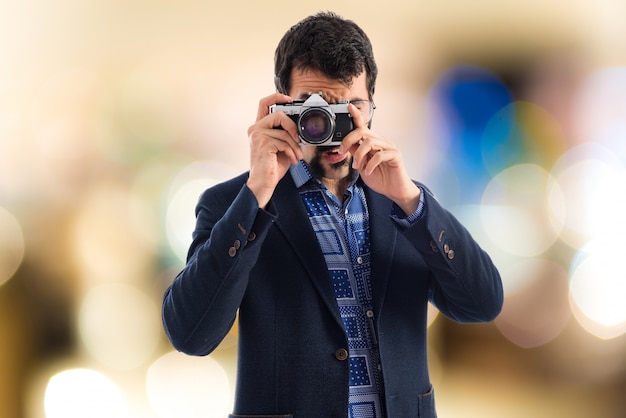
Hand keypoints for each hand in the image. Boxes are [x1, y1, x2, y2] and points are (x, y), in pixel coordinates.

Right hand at [246, 93, 302, 208]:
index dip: (277, 97)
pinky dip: (291, 153)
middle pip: (279, 114)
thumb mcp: (280, 146)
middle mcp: (255, 129)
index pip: (264, 103)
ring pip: (284, 132)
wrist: (263, 184)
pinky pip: (284, 143)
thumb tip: (299, 127)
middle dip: (293, 127)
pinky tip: (291, 161)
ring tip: (296, 156)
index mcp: (258, 127)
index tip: (289, 99)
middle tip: (299, 139)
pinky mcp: (263, 144)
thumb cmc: (271, 167)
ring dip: (295, 146)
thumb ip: (284, 134)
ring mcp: (258, 136)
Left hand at [338, 104, 420, 214]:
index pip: (363, 127)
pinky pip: (380, 155)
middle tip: (342, 152)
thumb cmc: (380, 178)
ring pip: (370, 142)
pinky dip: (370, 164)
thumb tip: (346, 145)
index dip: (357, 116)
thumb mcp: (362, 166)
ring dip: (359, 155)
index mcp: (373, 143)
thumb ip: (356, 154)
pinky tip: (367, 172)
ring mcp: (389, 147)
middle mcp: (381, 142)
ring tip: (357, 167)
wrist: (394, 191)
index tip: (349, 107)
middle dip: (349, 140)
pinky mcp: (395, 155)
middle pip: (363, 132)